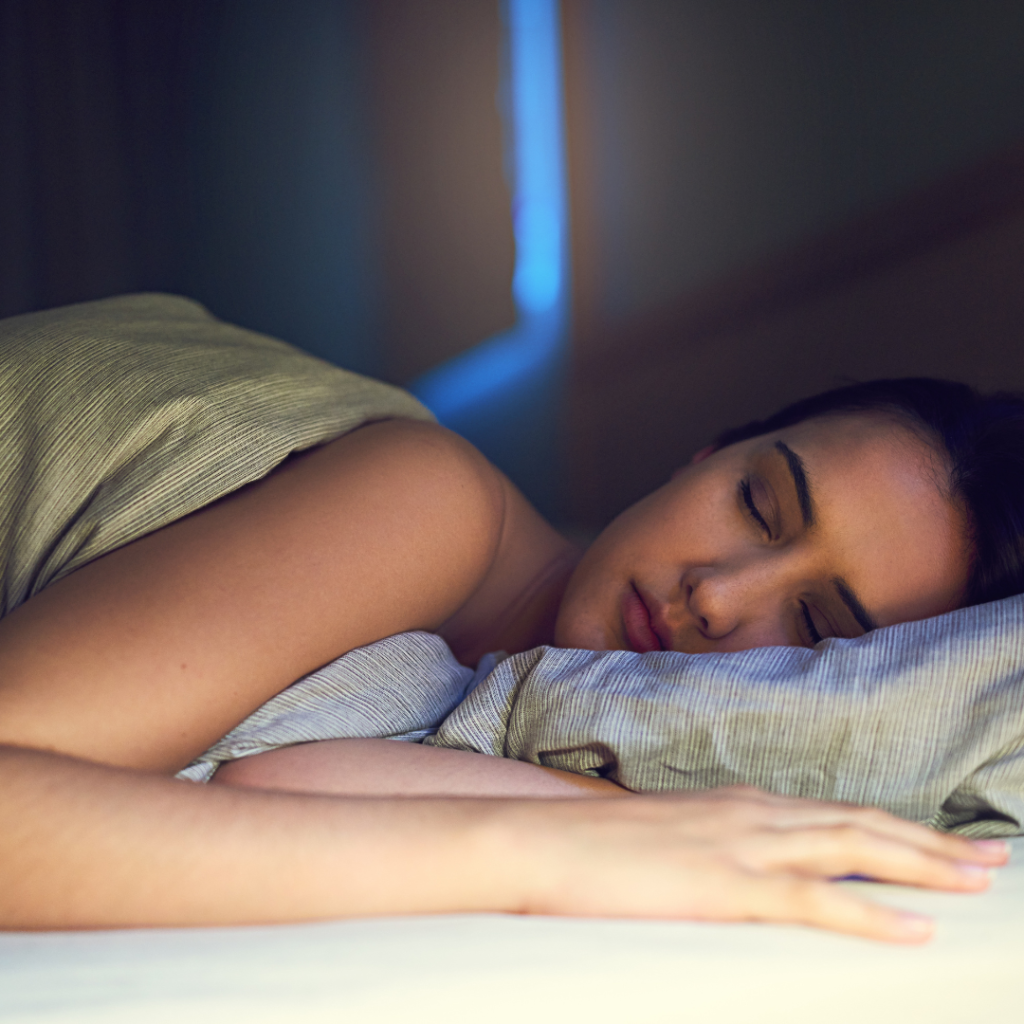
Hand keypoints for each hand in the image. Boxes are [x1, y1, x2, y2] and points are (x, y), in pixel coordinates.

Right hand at [499, 786, 1008, 941]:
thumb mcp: (668, 841)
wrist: (541, 841)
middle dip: (931, 844)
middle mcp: (752, 816)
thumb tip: (737, 871)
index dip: (895, 828)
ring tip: (978, 882)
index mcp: (739, 806)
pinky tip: (916, 927)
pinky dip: (872, 915)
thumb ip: (712, 849)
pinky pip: (815, 901)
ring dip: (923, 867)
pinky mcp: (725, 886)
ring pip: (853, 851)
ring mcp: (741, 848)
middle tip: (991, 860)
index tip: (942, 842)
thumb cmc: (595, 847)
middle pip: (861, 826)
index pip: (834, 814)